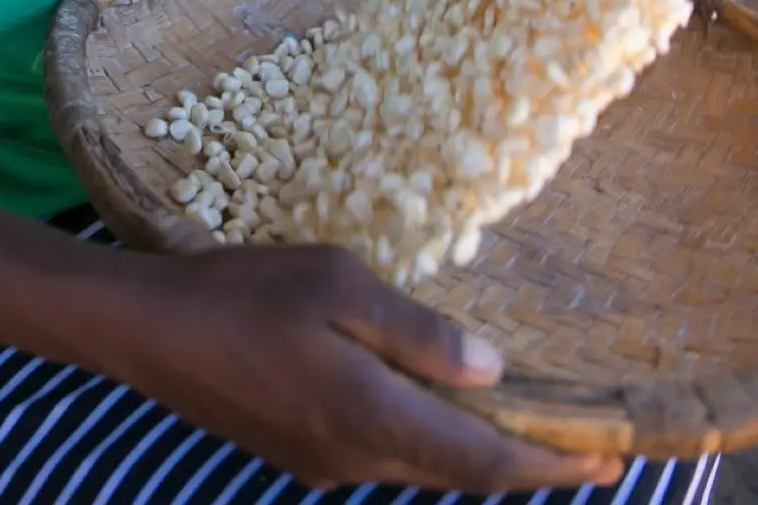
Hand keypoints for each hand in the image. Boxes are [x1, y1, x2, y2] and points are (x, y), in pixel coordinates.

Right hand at [121, 244, 623, 493]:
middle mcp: (354, 457)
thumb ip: (419, 333)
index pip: (485, 462)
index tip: (612, 459)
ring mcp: (320, 463)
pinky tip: (427, 406)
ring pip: (420, 466)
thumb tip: (494, 370)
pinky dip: (423, 440)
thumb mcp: (339, 283)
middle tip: (581, 442)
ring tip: (516, 421)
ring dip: (473, 452)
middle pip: (459, 474)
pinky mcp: (294, 454)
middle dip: (525, 464)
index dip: (553, 466)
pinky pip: (380, 455)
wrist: (145, 330)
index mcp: (371, 415)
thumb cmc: (241, 292)